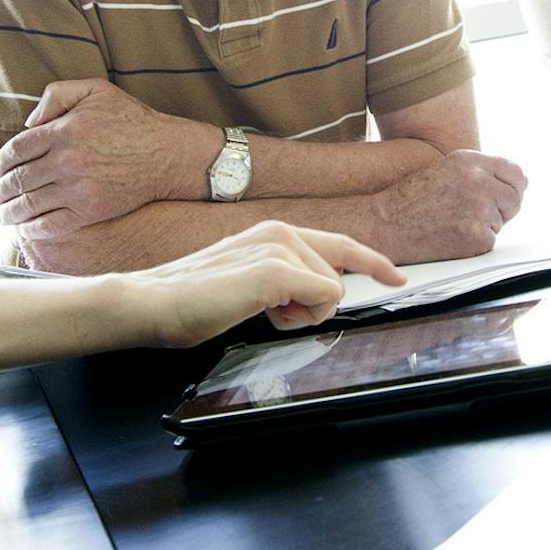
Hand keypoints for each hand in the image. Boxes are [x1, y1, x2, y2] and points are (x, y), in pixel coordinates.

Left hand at [0, 79, 205, 236]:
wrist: (167, 154)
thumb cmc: (131, 120)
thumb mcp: (95, 90)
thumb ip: (56, 95)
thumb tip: (28, 122)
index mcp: (62, 131)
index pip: (15, 150)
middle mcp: (66, 161)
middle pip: (17, 179)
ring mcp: (77, 189)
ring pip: (28, 204)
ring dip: (7, 212)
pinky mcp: (90, 211)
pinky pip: (51, 224)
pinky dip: (31, 229)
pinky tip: (23, 228)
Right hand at [113, 221, 403, 346]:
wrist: (153, 303)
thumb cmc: (193, 300)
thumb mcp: (249, 284)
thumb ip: (283, 281)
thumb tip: (313, 295)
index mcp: (275, 233)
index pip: (339, 245)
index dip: (373, 262)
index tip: (397, 278)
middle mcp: (281, 232)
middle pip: (337, 276)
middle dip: (314, 307)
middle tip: (272, 314)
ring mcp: (279, 248)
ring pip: (331, 291)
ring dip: (301, 315)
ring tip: (259, 312)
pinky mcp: (275, 271)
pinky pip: (322, 298)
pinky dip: (298, 317)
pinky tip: (263, 313)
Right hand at [368, 151, 528, 262]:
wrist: (385, 224)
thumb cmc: (412, 199)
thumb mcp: (447, 170)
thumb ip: (482, 171)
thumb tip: (522, 181)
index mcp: (470, 161)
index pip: (515, 172)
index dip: (513, 187)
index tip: (504, 195)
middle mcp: (478, 181)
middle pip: (515, 198)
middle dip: (502, 209)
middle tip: (472, 215)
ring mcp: (479, 208)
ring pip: (502, 222)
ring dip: (485, 226)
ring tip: (453, 223)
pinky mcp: (477, 235)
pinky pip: (490, 242)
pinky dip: (475, 244)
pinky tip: (451, 237)